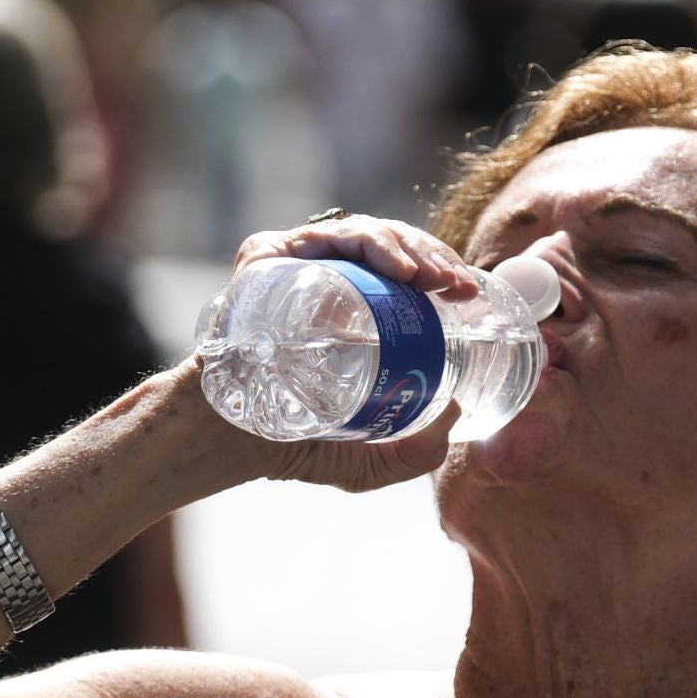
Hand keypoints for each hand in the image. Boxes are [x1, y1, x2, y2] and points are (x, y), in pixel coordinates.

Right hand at [226, 214, 475, 491]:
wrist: (227, 440)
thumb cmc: (290, 444)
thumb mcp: (367, 464)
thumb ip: (415, 454)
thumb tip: (458, 409)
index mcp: (352, 307)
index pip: (406, 273)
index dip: (443, 272)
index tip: (469, 295)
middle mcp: (325, 278)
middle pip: (392, 247)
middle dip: (435, 257)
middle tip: (457, 287)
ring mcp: (297, 264)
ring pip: (367, 233)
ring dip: (411, 247)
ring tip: (432, 278)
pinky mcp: (270, 256)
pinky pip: (326, 235)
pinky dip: (370, 243)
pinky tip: (398, 270)